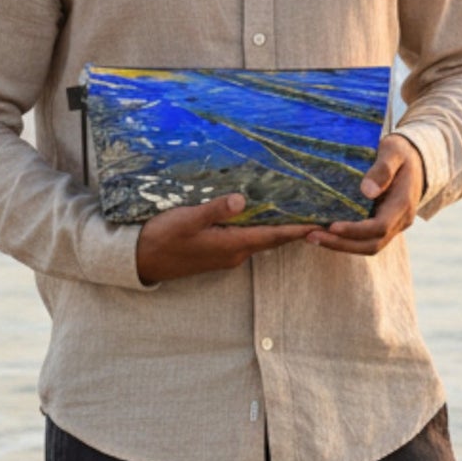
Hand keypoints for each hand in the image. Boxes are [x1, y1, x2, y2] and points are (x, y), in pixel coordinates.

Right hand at [135, 191, 314, 284]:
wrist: (140, 260)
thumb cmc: (162, 238)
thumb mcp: (187, 220)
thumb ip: (215, 210)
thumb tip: (243, 199)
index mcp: (231, 246)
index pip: (273, 237)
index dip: (298, 229)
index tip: (321, 223)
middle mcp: (234, 253)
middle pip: (271, 238)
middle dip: (294, 226)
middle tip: (317, 211)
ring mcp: (225, 254)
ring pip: (259, 238)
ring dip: (277, 227)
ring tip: (298, 210)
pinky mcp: (216, 252)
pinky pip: (246, 238)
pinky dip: (260, 228)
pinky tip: (263, 215)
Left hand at [305, 135, 423, 256]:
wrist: (416, 159)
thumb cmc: (401, 152)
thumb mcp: (393, 151)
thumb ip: (383, 169)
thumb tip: (368, 191)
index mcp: (403, 204)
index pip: (379, 227)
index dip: (355, 230)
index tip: (332, 227)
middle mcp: (400, 221)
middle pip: (371, 244)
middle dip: (341, 244)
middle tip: (312, 236)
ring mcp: (392, 226)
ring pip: (367, 246)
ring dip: (339, 245)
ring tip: (311, 236)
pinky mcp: (382, 225)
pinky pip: (363, 240)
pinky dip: (343, 239)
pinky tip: (322, 232)